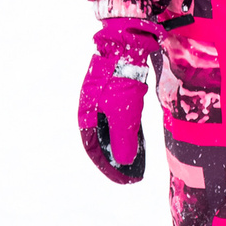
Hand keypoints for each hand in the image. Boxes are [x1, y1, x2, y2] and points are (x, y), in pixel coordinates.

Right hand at [78, 17, 158, 183]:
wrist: (125, 44)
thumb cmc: (120, 78)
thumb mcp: (124, 113)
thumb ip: (123, 139)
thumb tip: (124, 161)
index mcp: (86, 116)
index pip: (94, 150)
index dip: (109, 167)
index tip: (125, 181)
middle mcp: (91, 110)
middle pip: (102, 141)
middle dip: (115, 159)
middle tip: (131, 175)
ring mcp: (102, 100)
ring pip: (111, 129)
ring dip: (122, 145)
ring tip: (137, 160)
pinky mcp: (114, 92)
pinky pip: (119, 118)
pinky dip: (127, 131)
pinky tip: (138, 137)